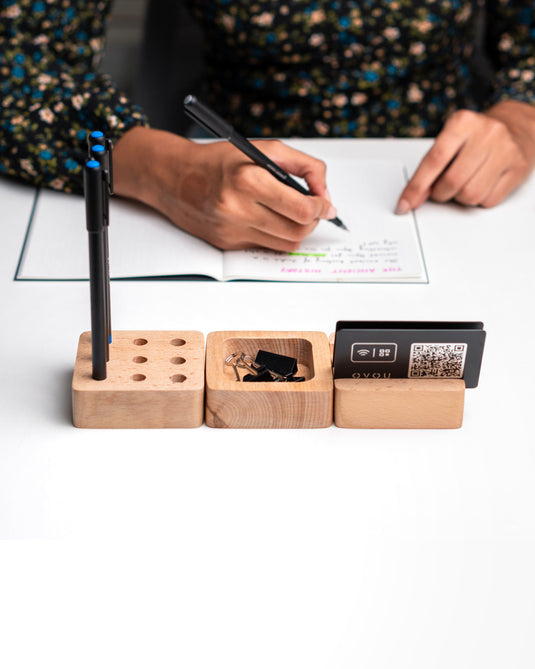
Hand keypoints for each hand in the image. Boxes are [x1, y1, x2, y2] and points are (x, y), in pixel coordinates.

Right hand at [113, 127, 335, 250]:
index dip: (321, 208)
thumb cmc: (220, 160)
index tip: (324, 204)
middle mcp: (238, 209)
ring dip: (296, 231)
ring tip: (291, 213)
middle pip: (297, 232)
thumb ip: (304, 166)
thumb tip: (325, 195)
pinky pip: (265, 246)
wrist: (174, 177)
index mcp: (249, 180)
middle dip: (312, 222)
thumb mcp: (264, 148)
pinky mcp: (227, 244)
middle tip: (312, 210)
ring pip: (285, 244)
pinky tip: (267, 219)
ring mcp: (232, 230)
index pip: (302, 209)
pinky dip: (274, 235)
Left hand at [396, 101, 534, 213]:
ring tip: (465, 183)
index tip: (404, 204)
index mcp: (462, 122)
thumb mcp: (451, 140)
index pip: (433, 160)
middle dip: (441, 193)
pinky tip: (483, 184)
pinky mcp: (517, 168)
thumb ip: (430, 166)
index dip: (416, 187)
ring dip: (461, 198)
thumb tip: (413, 196)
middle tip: (443, 188)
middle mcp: (486, 133)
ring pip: (470, 195)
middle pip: (451, 182)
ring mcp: (505, 150)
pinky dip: (480, 200)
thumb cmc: (475, 138)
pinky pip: (489, 200)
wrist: (517, 127)